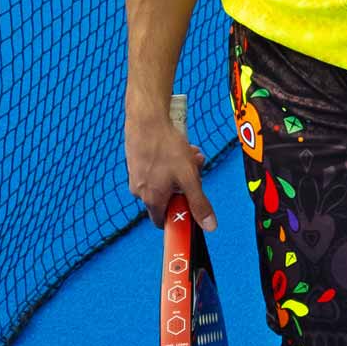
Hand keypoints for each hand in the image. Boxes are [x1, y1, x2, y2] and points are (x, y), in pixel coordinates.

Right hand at [125, 115, 214, 230]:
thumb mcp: (189, 177)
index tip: (190, 205)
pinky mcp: (137, 160)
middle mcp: (140, 190)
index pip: (163, 221)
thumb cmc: (165, 147)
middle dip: (186, 184)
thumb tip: (210, 226)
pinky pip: (158, 166)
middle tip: (196, 170)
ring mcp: (136, 174)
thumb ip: (199, 203)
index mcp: (151, 199)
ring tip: (191, 153)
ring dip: (182, 169)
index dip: (178, 216)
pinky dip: (171, 159)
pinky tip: (180, 145)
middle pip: (168, 196)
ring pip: (165, 178)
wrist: (146, 119)